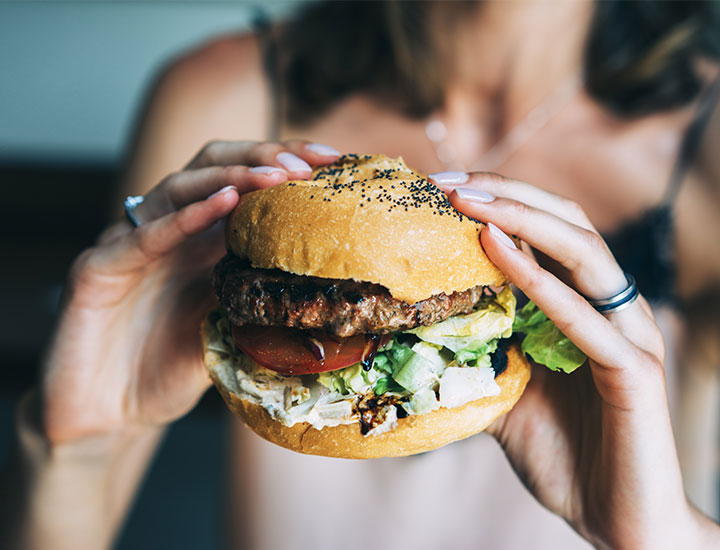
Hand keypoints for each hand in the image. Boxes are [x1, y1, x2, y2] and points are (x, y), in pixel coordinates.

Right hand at [42, 141, 339, 443]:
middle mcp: (169, 232)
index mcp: (201, 241)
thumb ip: (262, 305)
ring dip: (231, 176)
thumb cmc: (168, 370)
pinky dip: (183, 217)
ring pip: (179, 187)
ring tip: (276, 175)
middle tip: (309, 162)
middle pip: (213, 167)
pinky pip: (142, 237)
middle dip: (264, 156)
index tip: (335, 162)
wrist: (108, 417)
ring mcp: (132, 245)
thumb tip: (328, 296)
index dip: (286, 165)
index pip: (244, 184)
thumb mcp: (231, 332)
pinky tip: (222, 203)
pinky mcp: (98, 269)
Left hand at [433, 172, 710, 547]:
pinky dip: (540, 281)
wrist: (615, 520)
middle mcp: (610, 308)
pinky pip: (586, 319)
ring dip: (522, 218)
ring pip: (584, 253)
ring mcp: (627, 336)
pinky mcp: (634, 373)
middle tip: (448, 182)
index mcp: (582, 306)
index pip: (546, 233)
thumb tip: (416, 333)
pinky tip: (496, 249)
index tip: (439, 188)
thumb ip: (477, 354)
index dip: (498, 202)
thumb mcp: (503, 391)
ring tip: (467, 200)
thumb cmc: (563, 453)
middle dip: (507, 194)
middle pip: (567, 223)